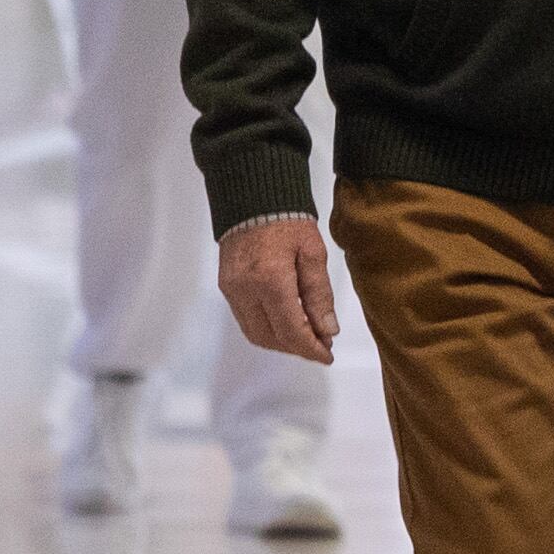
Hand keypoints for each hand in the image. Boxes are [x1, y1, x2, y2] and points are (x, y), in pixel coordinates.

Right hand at [218, 217, 340, 362]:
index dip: (311, 349)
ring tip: (306, 336)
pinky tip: (286, 322)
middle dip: (297, 348)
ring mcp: (232, 290)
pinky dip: (267, 328)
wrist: (253, 197)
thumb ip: (320, 295)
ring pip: (255, 333)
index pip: (291, 330)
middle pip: (271, 338)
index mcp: (271, 281)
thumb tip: (327, 330)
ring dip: (281, 341)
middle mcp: (245, 290)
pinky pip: (245, 319)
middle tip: (321, 345)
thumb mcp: (313, 254)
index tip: (327, 356)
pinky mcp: (226, 286)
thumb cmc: (288, 219)